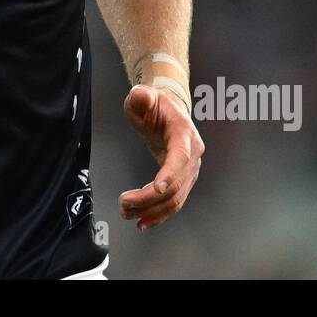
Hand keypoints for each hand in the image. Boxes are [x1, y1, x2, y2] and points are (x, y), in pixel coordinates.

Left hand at [119, 84, 202, 229]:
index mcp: (183, 133)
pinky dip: (160, 214)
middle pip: (176, 184)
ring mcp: (190, 169)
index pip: (181, 156)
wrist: (168, 109)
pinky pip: (175, 202)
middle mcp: (192, 154)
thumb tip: (141, 96)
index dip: (170, 174)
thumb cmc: (154, 103)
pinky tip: (143, 221)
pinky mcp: (183, 180)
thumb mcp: (143, 95)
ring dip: (152, 211)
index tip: (157, 188)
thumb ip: (141, 96)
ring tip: (127, 214)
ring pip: (176, 198)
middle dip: (149, 198)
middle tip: (124, 203)